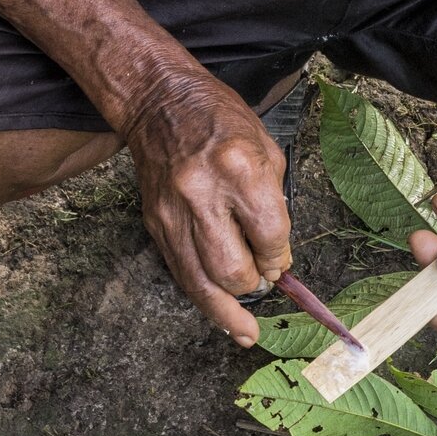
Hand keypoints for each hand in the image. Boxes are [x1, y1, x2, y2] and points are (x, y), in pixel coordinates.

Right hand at [121, 69, 290, 344]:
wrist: (160, 102)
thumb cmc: (220, 119)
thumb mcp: (266, 149)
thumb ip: (274, 204)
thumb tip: (277, 257)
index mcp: (240, 170)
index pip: (268, 238)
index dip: (279, 257)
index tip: (280, 261)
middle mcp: (202, 195)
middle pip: (233, 271)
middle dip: (254, 285)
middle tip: (264, 280)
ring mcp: (173, 213)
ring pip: (201, 283)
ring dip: (227, 313)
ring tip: (245, 332)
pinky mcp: (155, 223)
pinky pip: (181, 272)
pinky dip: (202, 296)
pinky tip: (220, 312)